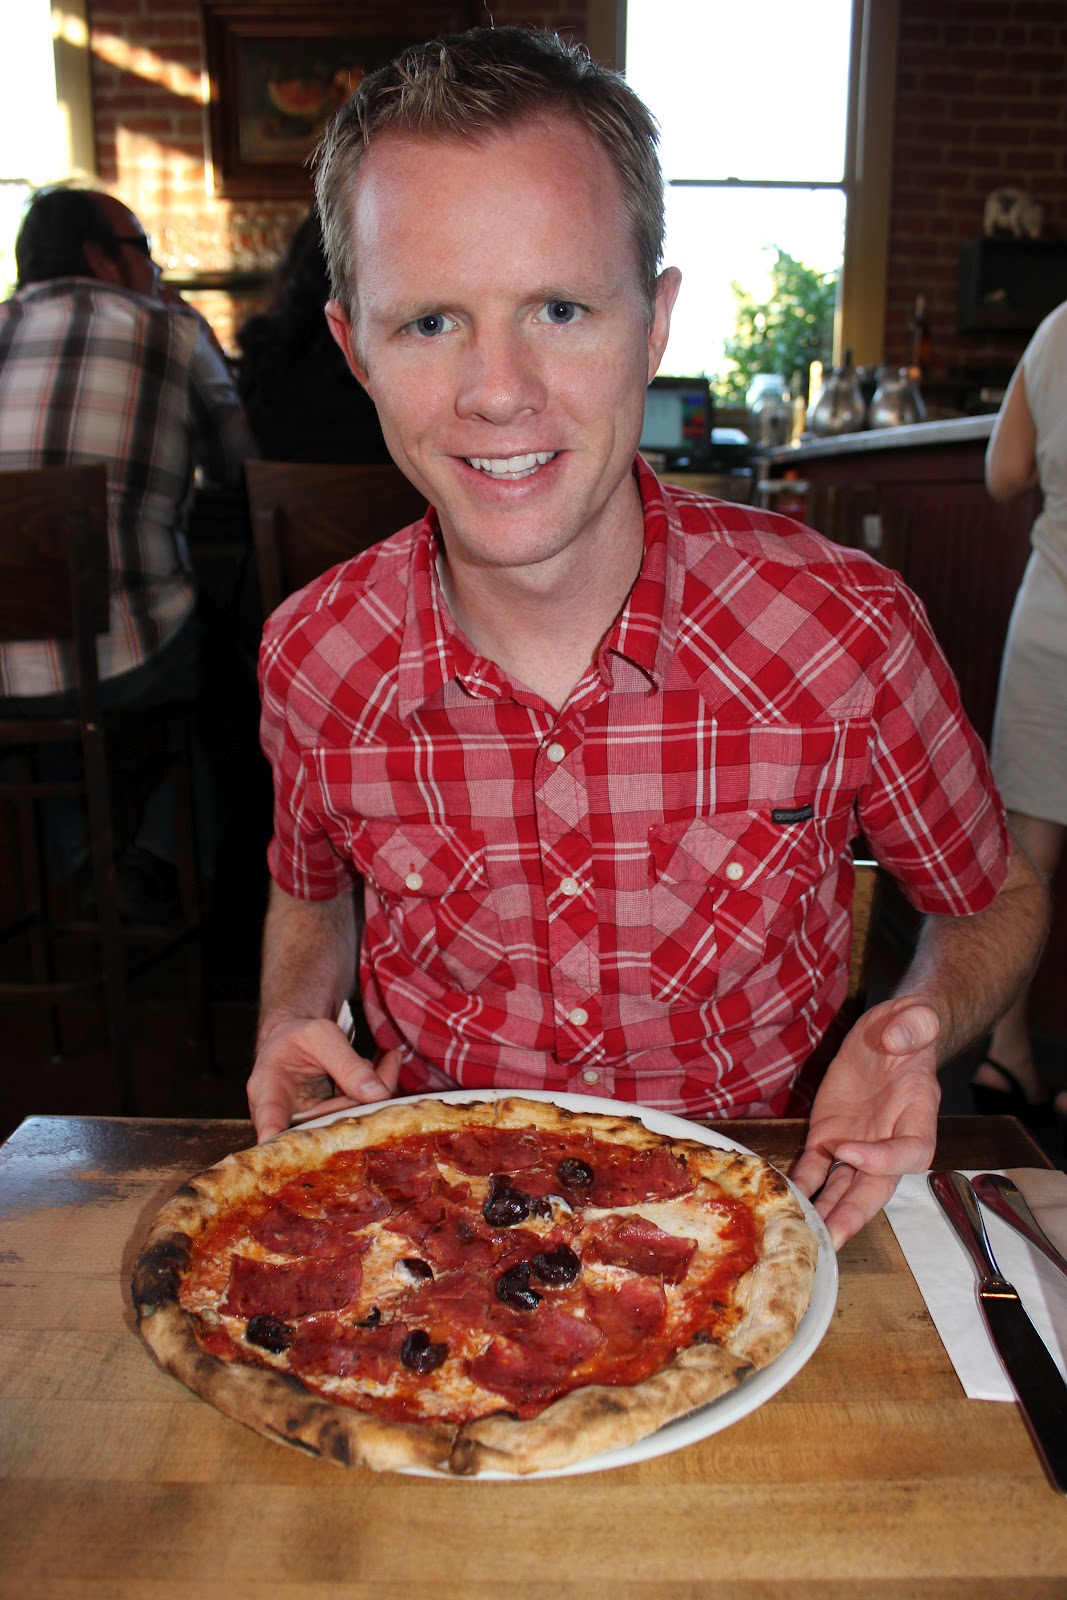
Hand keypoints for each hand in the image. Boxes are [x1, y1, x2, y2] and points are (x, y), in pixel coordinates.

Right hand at [247, 1016, 401, 1142]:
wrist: (298, 1044)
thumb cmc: (299, 1037)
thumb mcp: (320, 1035)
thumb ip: (347, 1063)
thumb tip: (378, 1095)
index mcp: (268, 1089)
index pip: (270, 1118)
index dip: (276, 1135)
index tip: (278, 1146)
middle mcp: (284, 1118)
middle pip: (327, 1124)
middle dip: (364, 1098)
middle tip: (389, 1064)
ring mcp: (308, 1128)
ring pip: (348, 1123)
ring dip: (375, 1094)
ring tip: (386, 1060)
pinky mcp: (328, 1129)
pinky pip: (357, 1119)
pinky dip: (376, 1095)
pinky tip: (386, 1067)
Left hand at [790, 994, 941, 1249]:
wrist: (888, 1033)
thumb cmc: (909, 1030)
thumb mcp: (917, 1019)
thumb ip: (915, 1026)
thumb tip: (899, 1036)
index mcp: (917, 1117)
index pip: (910, 1153)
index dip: (882, 1160)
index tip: (848, 1150)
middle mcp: (888, 1139)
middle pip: (875, 1186)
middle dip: (853, 1213)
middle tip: (832, 1237)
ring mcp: (858, 1142)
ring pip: (844, 1186)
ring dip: (827, 1211)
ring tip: (806, 1234)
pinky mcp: (829, 1135)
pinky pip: (816, 1166)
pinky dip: (801, 1183)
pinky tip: (783, 1199)